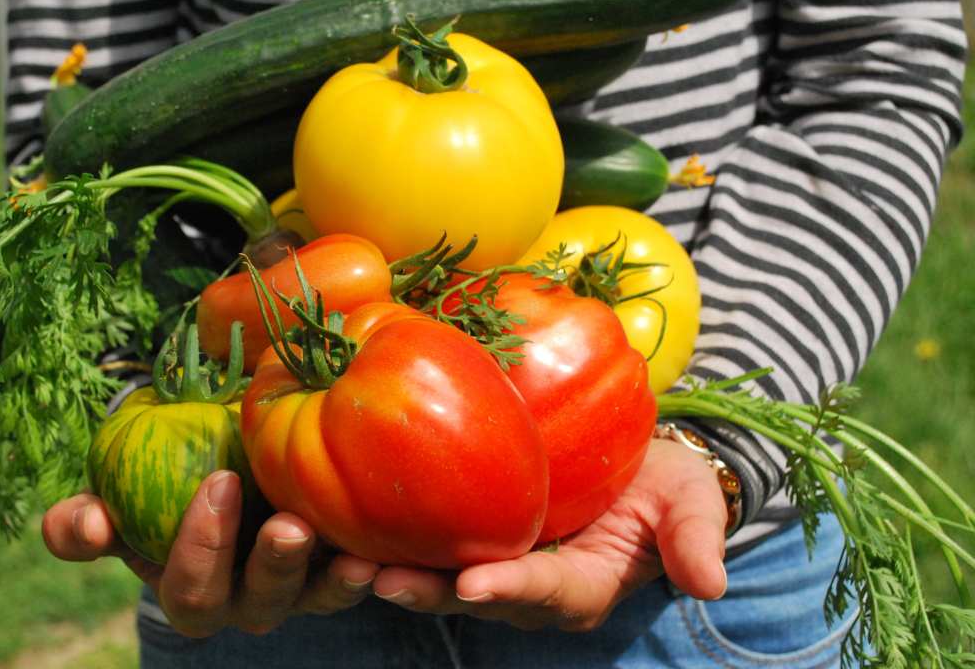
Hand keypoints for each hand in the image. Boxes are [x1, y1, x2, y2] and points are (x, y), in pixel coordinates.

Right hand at [41, 470, 379, 636]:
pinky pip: (358, 576)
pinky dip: (374, 565)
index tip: (218, 481)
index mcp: (190, 588)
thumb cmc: (161, 482)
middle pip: (257, 602)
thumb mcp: (117, 498)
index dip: (200, 547)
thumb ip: (85, 521)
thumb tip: (86, 523)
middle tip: (288, 525)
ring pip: (316, 597)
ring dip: (333, 579)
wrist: (222, 465)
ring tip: (354, 554)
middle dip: (272, 566)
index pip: (189, 589)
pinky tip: (388, 544)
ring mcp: (298, 590)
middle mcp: (245, 600)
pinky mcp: (340, 569)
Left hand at [371, 439, 728, 630]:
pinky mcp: (472, 534)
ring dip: (398, 572)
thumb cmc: (665, 482)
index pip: (547, 592)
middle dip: (431, 592)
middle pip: (477, 596)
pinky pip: (431, 541)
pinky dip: (394, 536)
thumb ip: (694, 537)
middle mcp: (532, 587)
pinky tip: (351, 519)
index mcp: (584, 585)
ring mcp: (498, 562)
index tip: (475, 584)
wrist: (635, 463)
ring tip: (348, 561)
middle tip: (382, 580)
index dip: (512, 589)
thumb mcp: (690, 502)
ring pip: (441, 577)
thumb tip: (711, 583)